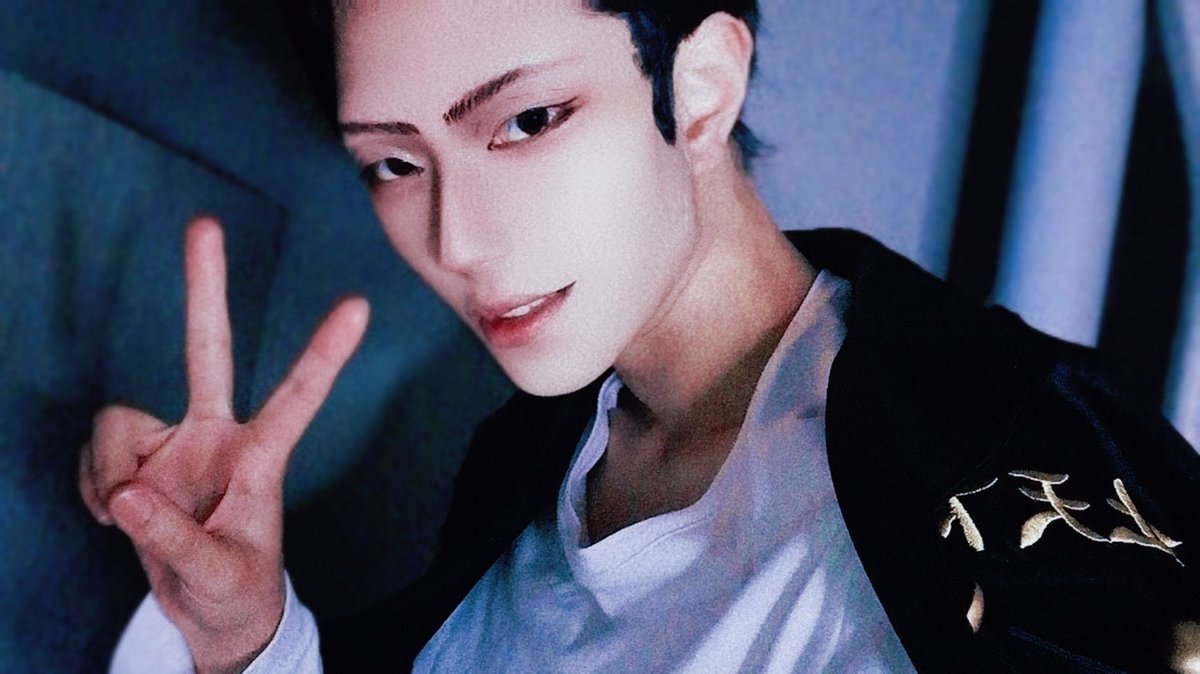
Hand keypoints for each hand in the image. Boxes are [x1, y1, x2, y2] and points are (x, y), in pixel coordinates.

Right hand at [78, 216, 368, 672]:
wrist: (210, 609)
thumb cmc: (234, 590)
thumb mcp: (217, 576)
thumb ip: (171, 539)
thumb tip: (126, 494)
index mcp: (260, 460)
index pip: (297, 399)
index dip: (323, 354)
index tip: (357, 307)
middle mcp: (216, 436)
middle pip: (207, 351)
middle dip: (203, 290)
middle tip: (204, 224)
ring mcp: (173, 443)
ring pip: (117, 424)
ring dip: (107, 473)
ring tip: (127, 519)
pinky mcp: (136, 457)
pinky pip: (96, 453)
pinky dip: (92, 487)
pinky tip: (116, 515)